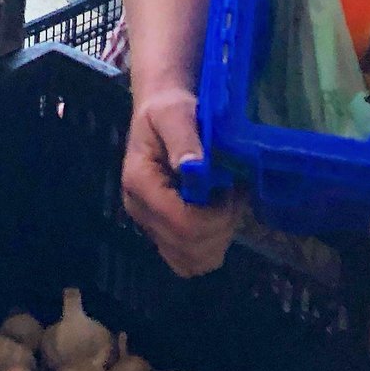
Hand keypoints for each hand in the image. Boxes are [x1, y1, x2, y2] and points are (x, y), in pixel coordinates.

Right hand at [122, 82, 239, 276]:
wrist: (159, 112)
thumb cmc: (169, 110)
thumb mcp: (176, 113)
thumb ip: (184, 139)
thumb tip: (192, 167)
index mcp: (139, 182)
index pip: (182, 223)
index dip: (216, 216)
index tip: (230, 189)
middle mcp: (139, 209)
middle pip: (189, 246)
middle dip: (221, 225)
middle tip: (230, 192)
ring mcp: (148, 224)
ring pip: (192, 260)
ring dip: (218, 236)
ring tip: (223, 201)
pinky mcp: (159, 231)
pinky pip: (187, 260)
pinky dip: (209, 244)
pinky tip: (215, 215)